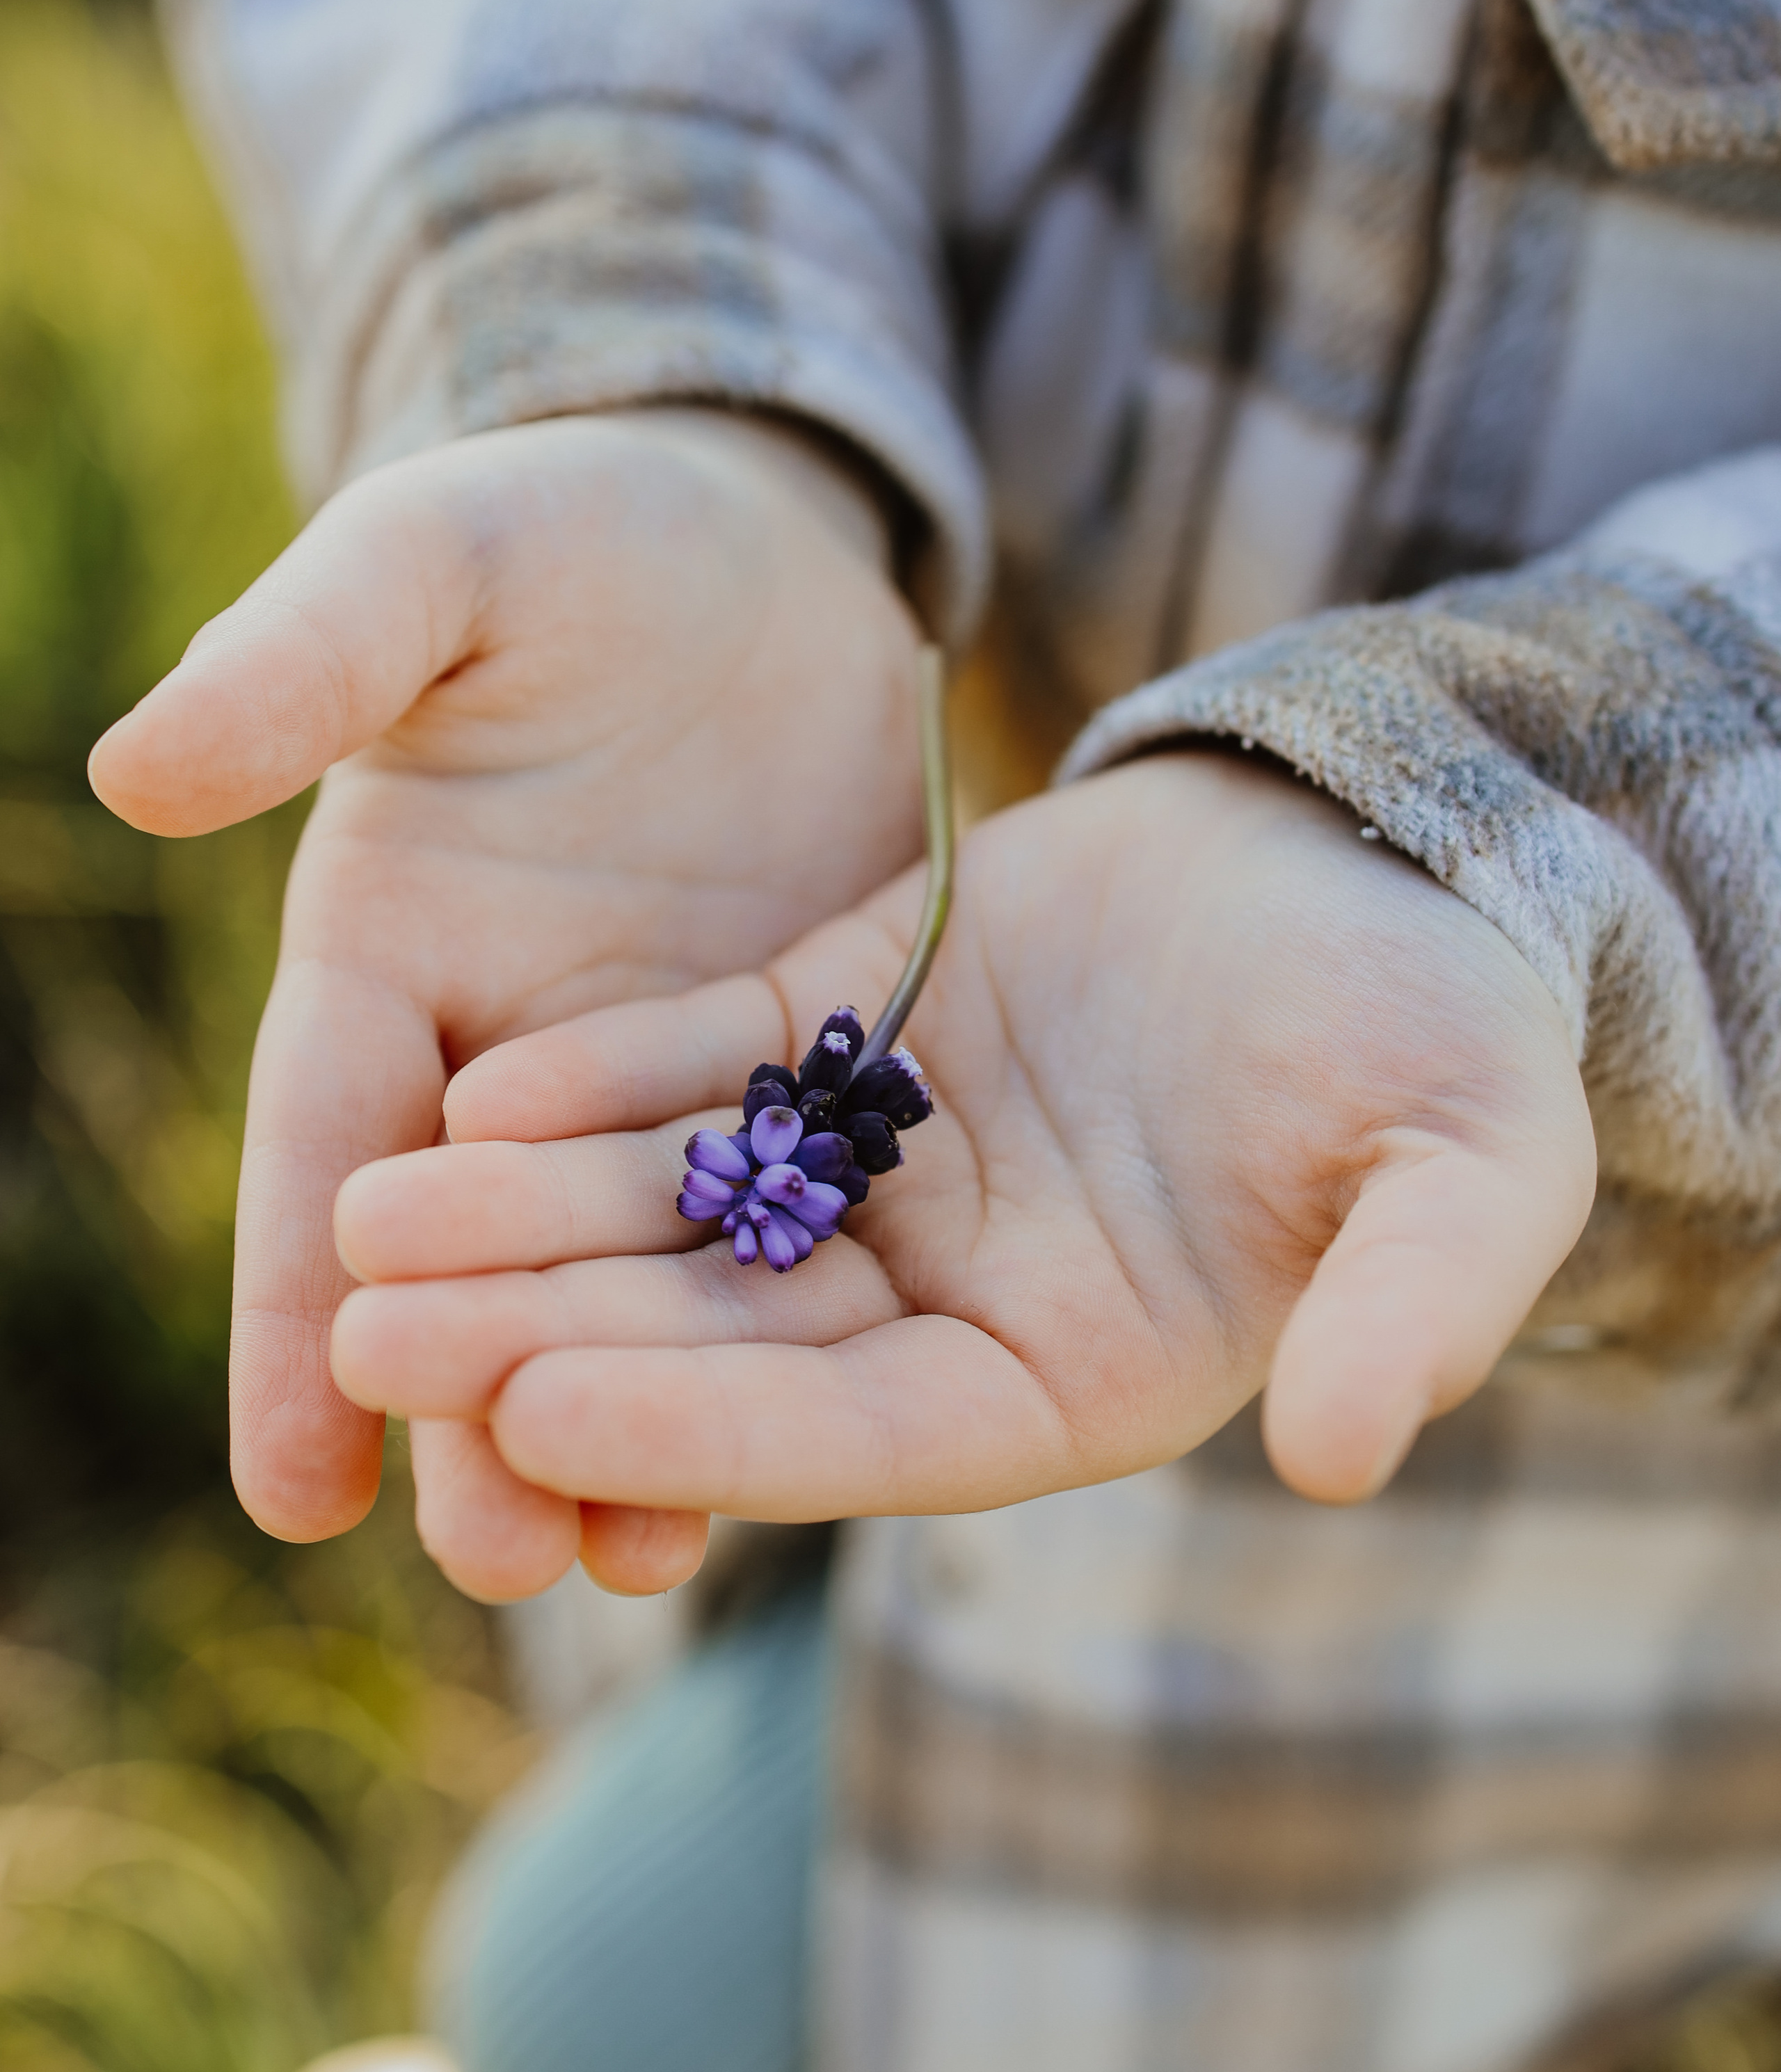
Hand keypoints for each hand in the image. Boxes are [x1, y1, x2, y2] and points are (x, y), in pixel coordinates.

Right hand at [88, 410, 921, 1583]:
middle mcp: (508, 1046)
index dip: (298, 1314)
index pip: (328, 1155)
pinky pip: (769, 1219)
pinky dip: (764, 1331)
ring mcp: (655, 1068)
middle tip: (495, 1559)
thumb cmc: (571, 530)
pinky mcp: (794, 1060)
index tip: (285, 1486)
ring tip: (633, 1567)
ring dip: (622, 1412)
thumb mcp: (438, 565)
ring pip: (623, 1271)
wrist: (755, 536)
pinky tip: (791, 1455)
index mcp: (389, 952)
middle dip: (476, 1403)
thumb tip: (138, 769)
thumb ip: (309, 658)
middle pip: (479, 1256)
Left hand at [327, 752, 1596, 1573]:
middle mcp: (948, 1294)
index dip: (709, 1427)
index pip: (861, 1435)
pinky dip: (600, 1078)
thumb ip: (1417, 1304)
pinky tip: (475, 1088)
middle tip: (372, 1333)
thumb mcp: (1467, 1164)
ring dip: (528, 1214)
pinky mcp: (849, 1031)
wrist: (1377, 860)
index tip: (546, 1409)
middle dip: (550, 1331)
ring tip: (363, 1216)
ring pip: (681, 1206)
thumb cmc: (1447, 1035)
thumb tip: (1353, 1456)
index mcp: (1070, 1374)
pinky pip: (707, 1065)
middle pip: (725, 1335)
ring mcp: (886, 1164)